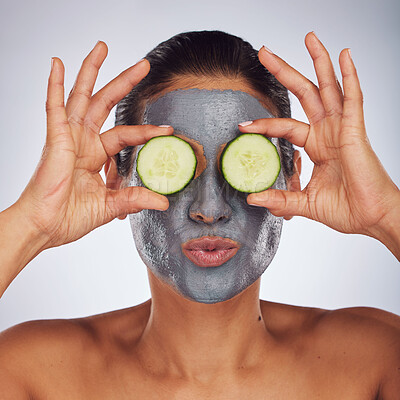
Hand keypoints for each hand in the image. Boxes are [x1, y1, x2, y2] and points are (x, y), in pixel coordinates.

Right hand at [15, 42, 170, 249]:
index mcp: (96, 156)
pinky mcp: (54, 139)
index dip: (146, 131)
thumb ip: (134, 199)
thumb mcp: (110, 206)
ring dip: (91, 71)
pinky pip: (54, 107)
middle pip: (105, 103)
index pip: (126, 135)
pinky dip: (55, 86)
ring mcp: (68, 137)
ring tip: (103, 48)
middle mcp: (83, 141)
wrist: (45, 227)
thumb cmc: (69, 217)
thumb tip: (162, 201)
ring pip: (82, 97)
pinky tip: (58, 64)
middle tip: (143, 65)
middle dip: (124, 82)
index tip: (168, 130)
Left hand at [241, 33, 399, 255]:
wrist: (371, 219)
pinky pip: (353, 99)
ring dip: (319, 62)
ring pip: (328, 88)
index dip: (265, 122)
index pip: (285, 126)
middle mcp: (328, 133)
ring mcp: (342, 129)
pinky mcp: (356, 132)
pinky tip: (345, 55)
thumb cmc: (346, 209)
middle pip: (304, 94)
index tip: (243, 124)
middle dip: (284, 72)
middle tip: (264, 52)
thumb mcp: (304, 202)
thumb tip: (253, 198)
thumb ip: (280, 199)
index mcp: (317, 146)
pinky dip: (349, 77)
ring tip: (308, 37)